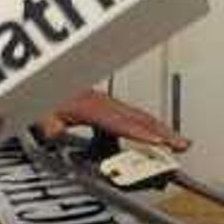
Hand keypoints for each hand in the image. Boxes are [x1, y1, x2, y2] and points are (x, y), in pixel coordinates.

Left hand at [36, 86, 185, 152]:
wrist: (42, 78)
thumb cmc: (42, 96)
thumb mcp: (40, 116)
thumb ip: (51, 129)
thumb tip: (56, 134)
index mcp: (88, 105)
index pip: (120, 122)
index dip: (141, 133)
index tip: (160, 143)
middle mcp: (100, 101)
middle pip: (138, 116)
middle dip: (163, 131)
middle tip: (183, 145)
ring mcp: (104, 101)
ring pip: (138, 115)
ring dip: (159, 129)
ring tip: (177, 142)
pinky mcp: (104, 103)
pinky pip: (130, 115)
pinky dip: (146, 126)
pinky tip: (153, 135)